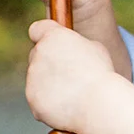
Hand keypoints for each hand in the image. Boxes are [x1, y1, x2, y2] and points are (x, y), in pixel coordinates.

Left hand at [26, 18, 113, 133]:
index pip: (36, 29)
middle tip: (68, 73)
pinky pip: (38, 99)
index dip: (44, 36)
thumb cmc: (101, 74)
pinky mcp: (32, 99)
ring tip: (73, 92)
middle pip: (36, 55)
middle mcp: (38, 54)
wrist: (98, 104)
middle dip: (48, 62)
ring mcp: (33, 78)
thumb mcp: (94, 48)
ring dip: (49, 83)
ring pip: (36, 79)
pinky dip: (48, 102)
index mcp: (53, 37)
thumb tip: (71, 50)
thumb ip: (76, 45)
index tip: (53, 45)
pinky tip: (67, 104)